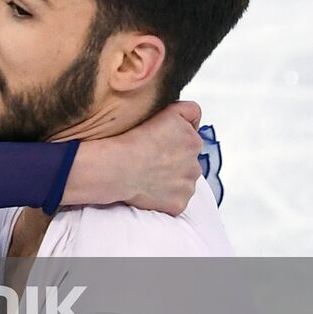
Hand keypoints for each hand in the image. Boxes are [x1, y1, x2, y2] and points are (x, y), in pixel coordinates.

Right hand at [68, 101, 203, 214]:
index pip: (191, 136)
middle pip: (187, 160)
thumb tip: (195, 116)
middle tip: (148, 158)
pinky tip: (146, 189)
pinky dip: (164, 196)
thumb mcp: (163, 110)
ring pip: (182, 180)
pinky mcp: (179, 203)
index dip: (173, 137)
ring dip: (170, 179)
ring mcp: (188, 186)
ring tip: (145, 174)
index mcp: (193, 140)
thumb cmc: (131, 137)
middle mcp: (196, 163)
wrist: (116, 166)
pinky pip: (175, 200)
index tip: (157, 140)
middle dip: (173, 159)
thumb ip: (187, 110)